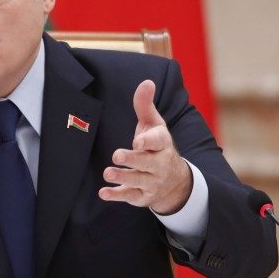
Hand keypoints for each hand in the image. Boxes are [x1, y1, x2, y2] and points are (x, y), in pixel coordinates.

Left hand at [99, 80, 191, 214]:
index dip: (148, 141)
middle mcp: (159, 164)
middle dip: (133, 160)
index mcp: (162, 144)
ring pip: (137, 180)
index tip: (138, 140)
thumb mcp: (154, 125)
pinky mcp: (142, 195)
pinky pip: (130, 196)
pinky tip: (104, 193)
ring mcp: (152, 182)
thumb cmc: (157, 146)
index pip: (158, 141)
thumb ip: (146, 105)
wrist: (174, 181)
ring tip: (108, 173)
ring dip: (122, 177)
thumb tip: (146, 81)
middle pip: (147, 163)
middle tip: (117, 155)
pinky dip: (117, 195)